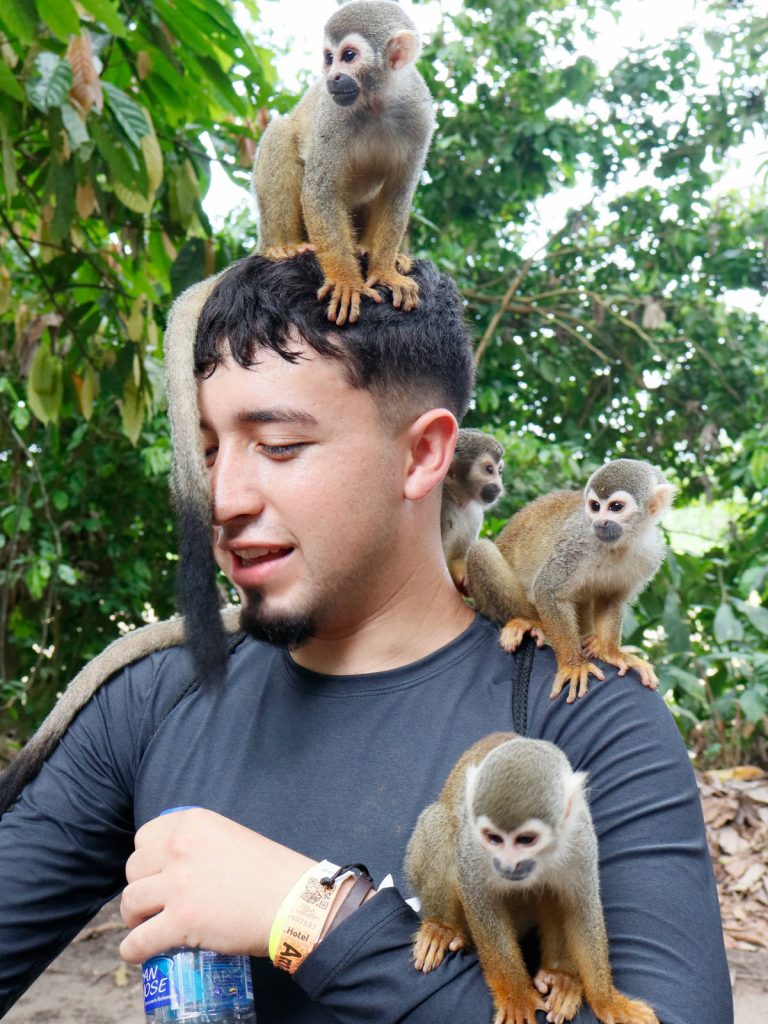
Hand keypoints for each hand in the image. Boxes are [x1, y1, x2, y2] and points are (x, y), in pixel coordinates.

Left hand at [119, 808, 314, 962]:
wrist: (292, 901)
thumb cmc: (268, 871)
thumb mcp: (229, 835)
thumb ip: (199, 841)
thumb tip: (171, 862)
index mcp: (192, 822)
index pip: (143, 837)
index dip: (146, 860)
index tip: (155, 874)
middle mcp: (180, 847)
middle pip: (133, 869)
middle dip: (140, 887)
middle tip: (154, 902)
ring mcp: (179, 884)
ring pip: (130, 902)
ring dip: (134, 917)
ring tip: (148, 925)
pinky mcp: (182, 920)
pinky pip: (138, 940)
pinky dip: (132, 950)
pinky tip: (138, 952)